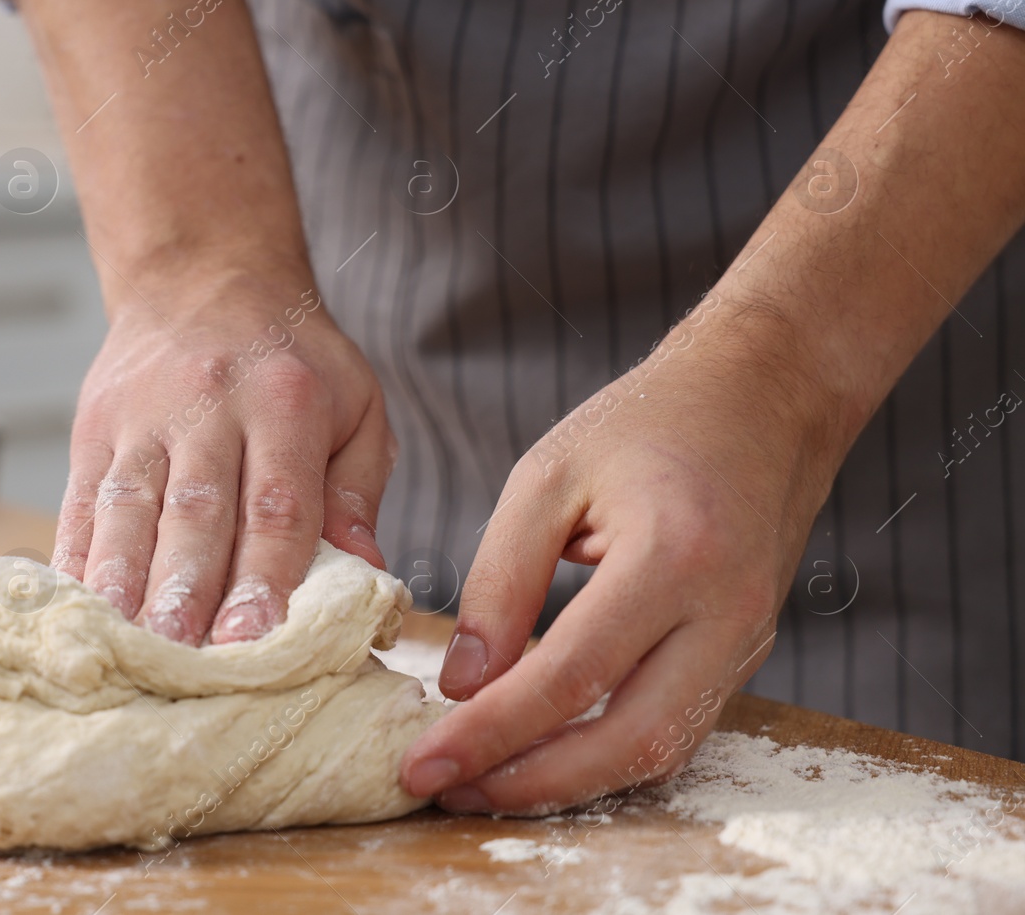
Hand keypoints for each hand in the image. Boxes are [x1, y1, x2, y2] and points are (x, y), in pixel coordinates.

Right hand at [51, 275, 393, 645]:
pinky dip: (76, 562)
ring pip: (126, 511)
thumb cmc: (292, 357)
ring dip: (123, 587)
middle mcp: (207, 405)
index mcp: (284, 401)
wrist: (201, 275)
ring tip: (123, 652)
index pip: (275, 502)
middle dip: (187, 596)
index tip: (255, 641)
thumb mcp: (356, 403)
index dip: (263, 576)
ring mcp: (140, 417)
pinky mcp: (92, 429)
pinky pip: (78, 503)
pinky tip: (78, 614)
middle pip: (193, 513)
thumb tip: (364, 577)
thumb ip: (357, 490)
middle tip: (183, 666)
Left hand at [399, 299, 844, 813]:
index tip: (420, 763)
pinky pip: (675, 727)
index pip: (569, 675)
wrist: (764, 396)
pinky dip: (605, 755)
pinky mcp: (745, 653)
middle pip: (625, 741)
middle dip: (527, 782)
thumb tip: (462, 683)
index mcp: (673, 556)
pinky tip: (541, 751)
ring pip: (657, 751)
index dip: (490, 731)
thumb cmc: (651, 422)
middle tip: (443, 789)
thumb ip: (499, 581)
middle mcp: (725, 615)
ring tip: (479, 781)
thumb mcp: (546, 476)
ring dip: (565, 781)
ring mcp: (747, 642)